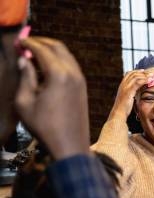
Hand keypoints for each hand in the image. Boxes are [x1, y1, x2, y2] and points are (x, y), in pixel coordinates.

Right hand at [15, 37, 89, 158]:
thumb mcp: (25, 103)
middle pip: (58, 47)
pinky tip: (46, 67)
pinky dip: (59, 61)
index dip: (28, 43)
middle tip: (26, 45)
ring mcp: (81, 81)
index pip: (42, 49)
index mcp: (59, 75)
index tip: (17, 42)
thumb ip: (25, 77)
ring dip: (51, 51)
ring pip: (67, 55)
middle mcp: (73, 74)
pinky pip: (71, 66)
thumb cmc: (45, 127)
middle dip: (41, 42)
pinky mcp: (83, 88)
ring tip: (34, 55)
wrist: (71, 146)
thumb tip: (24, 60)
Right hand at [108, 69, 147, 121]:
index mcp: (122, 85)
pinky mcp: (128, 92)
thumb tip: (139, 90)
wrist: (118, 114)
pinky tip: (149, 81)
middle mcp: (123, 85)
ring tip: (152, 76)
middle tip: (151, 73)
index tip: (144, 72)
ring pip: (135, 77)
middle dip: (143, 72)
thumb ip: (132, 92)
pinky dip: (144, 80)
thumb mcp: (128, 98)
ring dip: (145, 75)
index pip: (129, 74)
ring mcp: (125, 88)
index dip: (137, 71)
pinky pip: (137, 83)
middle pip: (133, 73)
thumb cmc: (124, 108)